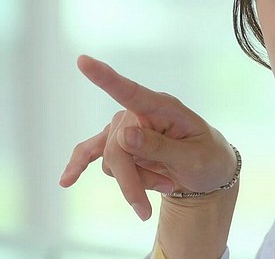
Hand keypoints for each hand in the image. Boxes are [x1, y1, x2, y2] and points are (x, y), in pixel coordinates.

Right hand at [59, 55, 236, 221]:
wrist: (208, 173)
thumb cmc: (207, 160)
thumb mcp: (194, 158)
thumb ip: (160, 147)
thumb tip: (123, 136)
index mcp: (164, 107)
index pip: (132, 92)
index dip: (107, 78)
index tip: (83, 62)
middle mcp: (140, 113)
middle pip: (118, 148)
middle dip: (130, 182)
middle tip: (144, 212)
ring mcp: (126, 127)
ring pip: (110, 160)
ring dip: (135, 182)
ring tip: (166, 183)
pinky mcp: (118, 143)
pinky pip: (92, 154)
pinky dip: (78, 166)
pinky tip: (66, 180)